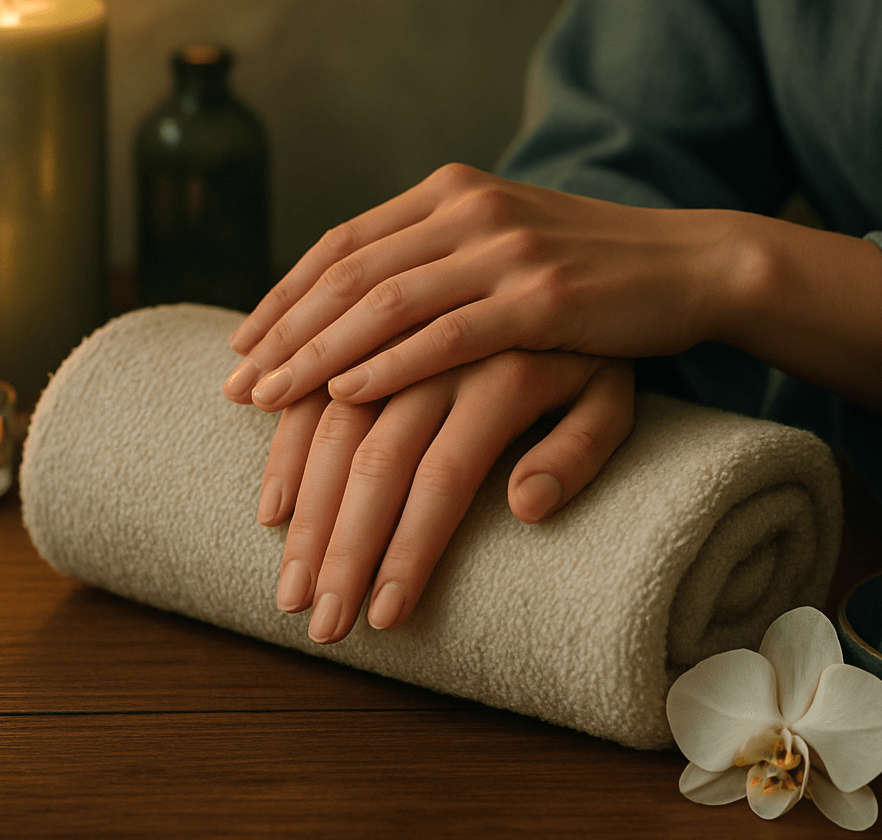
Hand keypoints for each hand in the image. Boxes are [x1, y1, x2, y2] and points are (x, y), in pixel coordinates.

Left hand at [223, 163, 741, 411]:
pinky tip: (347, 391)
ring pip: (387, 302)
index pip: (343, 242)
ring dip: (319, 354)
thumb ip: (438, 257)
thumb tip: (363, 301)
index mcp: (451, 192)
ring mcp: (507, 249)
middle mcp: (469, 209)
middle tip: (237, 386)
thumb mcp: (507, 243)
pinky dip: (390, 362)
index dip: (285, 295)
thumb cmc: (593, 267)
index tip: (242, 345)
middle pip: (350, 272)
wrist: (694, 261)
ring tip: (270, 400)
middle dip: (286, 333)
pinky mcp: (546, 297)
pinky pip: (450, 333)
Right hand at [261, 350, 634, 643]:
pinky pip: (311, 376)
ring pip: (330, 418)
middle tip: (317, 621)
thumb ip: (577, 452)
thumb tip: (528, 507)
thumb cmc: (589, 355)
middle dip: (340, 546)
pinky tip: (271, 507)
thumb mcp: (610, 400)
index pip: (445, 473)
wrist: (566, 261)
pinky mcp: (366, 319)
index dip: (409, 547)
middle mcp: (442, 347)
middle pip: (376, 455)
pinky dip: (282, 442)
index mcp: (506, 372)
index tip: (383, 618)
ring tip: (288, 589)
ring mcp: (396, 329)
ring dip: (301, 509)